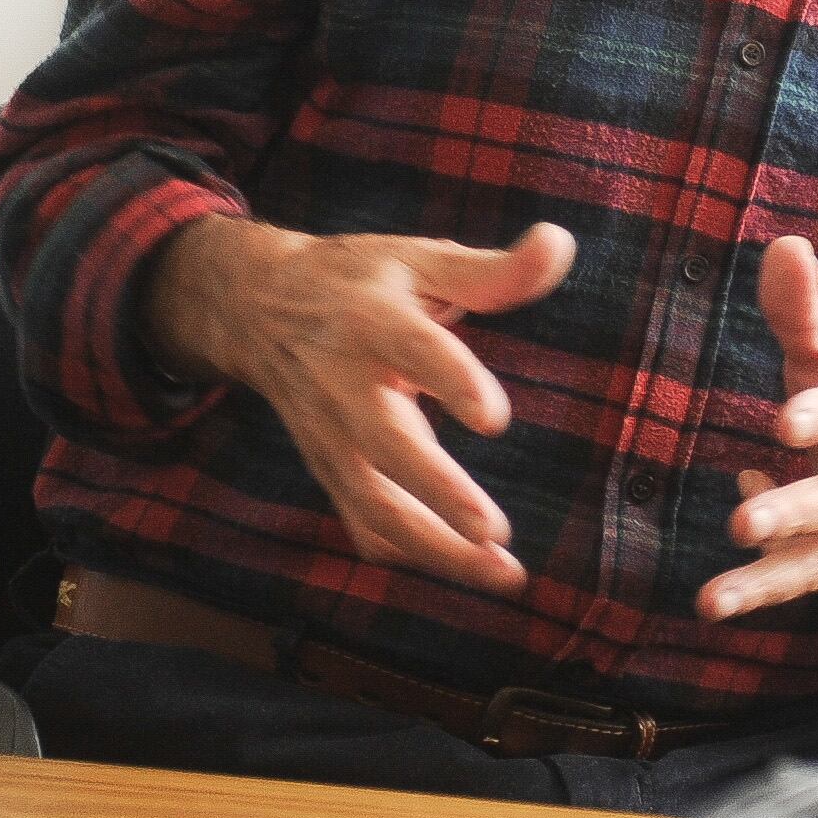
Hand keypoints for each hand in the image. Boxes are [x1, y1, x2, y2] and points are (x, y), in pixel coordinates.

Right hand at [146, 215, 575, 592]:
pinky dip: (409, 557)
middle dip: (437, 491)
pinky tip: (465, 570)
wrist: (257, 309)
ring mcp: (331, 437)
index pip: (412, 350)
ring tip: (504, 573)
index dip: (450, 382)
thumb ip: (493, 268)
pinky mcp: (328, 470)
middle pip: (385, 445)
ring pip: (374, 505)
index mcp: (372, 321)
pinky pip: (364, 525)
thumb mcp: (419, 260)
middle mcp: (344, 385)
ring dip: (436, 548)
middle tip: (493, 529)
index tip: (494, 419)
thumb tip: (561, 243)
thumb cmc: (358, 282)